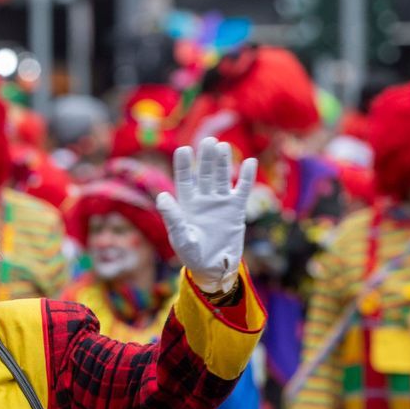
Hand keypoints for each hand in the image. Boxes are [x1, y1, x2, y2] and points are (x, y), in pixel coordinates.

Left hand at [156, 137, 256, 293]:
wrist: (212, 268)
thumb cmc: (191, 254)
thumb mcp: (179, 236)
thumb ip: (172, 217)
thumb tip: (161, 196)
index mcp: (185, 204)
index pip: (184, 180)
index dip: (184, 165)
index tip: (183, 149)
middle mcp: (202, 199)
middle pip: (205, 174)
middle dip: (206, 158)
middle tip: (207, 140)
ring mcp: (219, 203)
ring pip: (222, 178)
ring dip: (222, 163)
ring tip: (222, 147)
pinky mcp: (236, 210)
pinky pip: (242, 190)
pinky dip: (246, 177)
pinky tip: (248, 162)